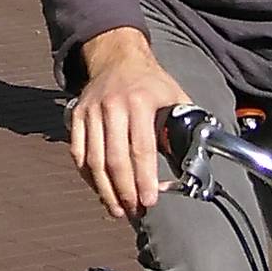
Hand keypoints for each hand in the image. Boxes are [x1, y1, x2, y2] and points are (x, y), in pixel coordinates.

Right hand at [66, 27, 191, 217]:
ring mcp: (91, 111)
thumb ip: (184, 127)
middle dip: (125, 191)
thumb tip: (195, 162)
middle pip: (115, 159)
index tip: (150, 201)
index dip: (145, 179)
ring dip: (105, 190)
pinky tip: (100, 189)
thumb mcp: (175, 97)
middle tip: (134, 212)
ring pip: (93, 160)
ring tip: (117, 209)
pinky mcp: (77, 116)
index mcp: (140, 102)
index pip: (141, 149)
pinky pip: (78, 152)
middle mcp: (112, 106)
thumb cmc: (151, 83)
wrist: (118, 58)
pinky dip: (87, 175)